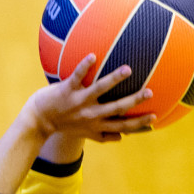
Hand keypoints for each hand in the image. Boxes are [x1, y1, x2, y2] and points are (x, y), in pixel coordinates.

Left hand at [25, 54, 155, 141]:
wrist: (38, 121)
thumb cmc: (64, 125)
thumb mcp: (84, 134)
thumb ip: (103, 136)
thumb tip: (122, 138)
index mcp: (96, 124)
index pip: (122, 125)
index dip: (139, 123)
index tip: (155, 117)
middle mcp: (90, 114)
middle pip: (116, 109)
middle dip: (134, 101)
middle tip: (150, 92)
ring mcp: (78, 101)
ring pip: (99, 90)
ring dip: (114, 80)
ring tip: (128, 69)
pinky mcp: (66, 90)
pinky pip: (77, 76)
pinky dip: (84, 66)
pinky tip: (93, 56)